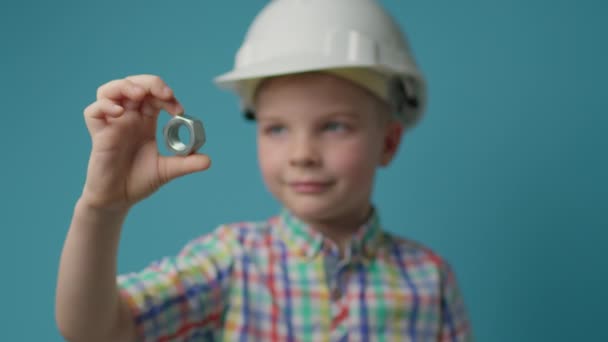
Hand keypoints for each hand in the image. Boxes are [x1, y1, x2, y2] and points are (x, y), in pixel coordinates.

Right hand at [80, 75, 210, 211]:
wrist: (118, 200)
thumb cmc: (138, 181)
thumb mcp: (167, 170)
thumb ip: (186, 164)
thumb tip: (208, 160)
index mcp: (145, 122)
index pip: (154, 96)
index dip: (166, 96)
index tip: (179, 109)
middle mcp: (128, 118)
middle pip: (133, 85)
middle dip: (150, 84)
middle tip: (165, 94)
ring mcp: (112, 124)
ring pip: (109, 90)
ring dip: (125, 86)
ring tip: (139, 95)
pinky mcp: (98, 134)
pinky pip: (93, 111)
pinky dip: (105, 105)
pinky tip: (120, 112)